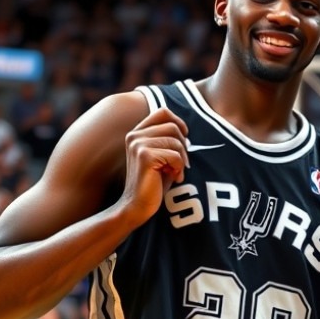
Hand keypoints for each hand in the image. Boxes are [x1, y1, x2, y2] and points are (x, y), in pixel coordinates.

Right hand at [120, 107, 188, 222]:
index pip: (163, 112)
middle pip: (173, 127)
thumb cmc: (153, 183)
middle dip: (183, 146)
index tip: (184, 138)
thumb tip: (184, 130)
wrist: (137, 206)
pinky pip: (175, 156)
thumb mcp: (161, 157)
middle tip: (180, 164)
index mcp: (137, 133)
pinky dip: (179, 168)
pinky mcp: (145, 156)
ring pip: (176, 142)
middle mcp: (135, 135)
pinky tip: (173, 178)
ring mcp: (138, 144)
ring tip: (175, 172)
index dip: (178, 123)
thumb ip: (168, 141)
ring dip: (182, 159)